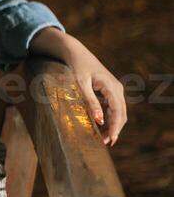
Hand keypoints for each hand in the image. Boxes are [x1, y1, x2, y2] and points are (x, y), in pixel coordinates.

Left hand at [30, 28, 126, 145]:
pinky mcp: (110, 91)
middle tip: (105, 143)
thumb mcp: (81, 84)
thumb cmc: (76, 67)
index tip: (111, 139)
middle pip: (121, 114)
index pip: (118, 112)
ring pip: (118, 112)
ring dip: (112, 125)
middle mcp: (117, 89)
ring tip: (103, 139)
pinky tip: (101, 127)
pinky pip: (113, 108)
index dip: (115, 127)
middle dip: (115, 129)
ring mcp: (115, 90)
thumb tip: (99, 120)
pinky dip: (109, 118)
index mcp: (112, 87)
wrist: (76, 53)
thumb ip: (90, 102)